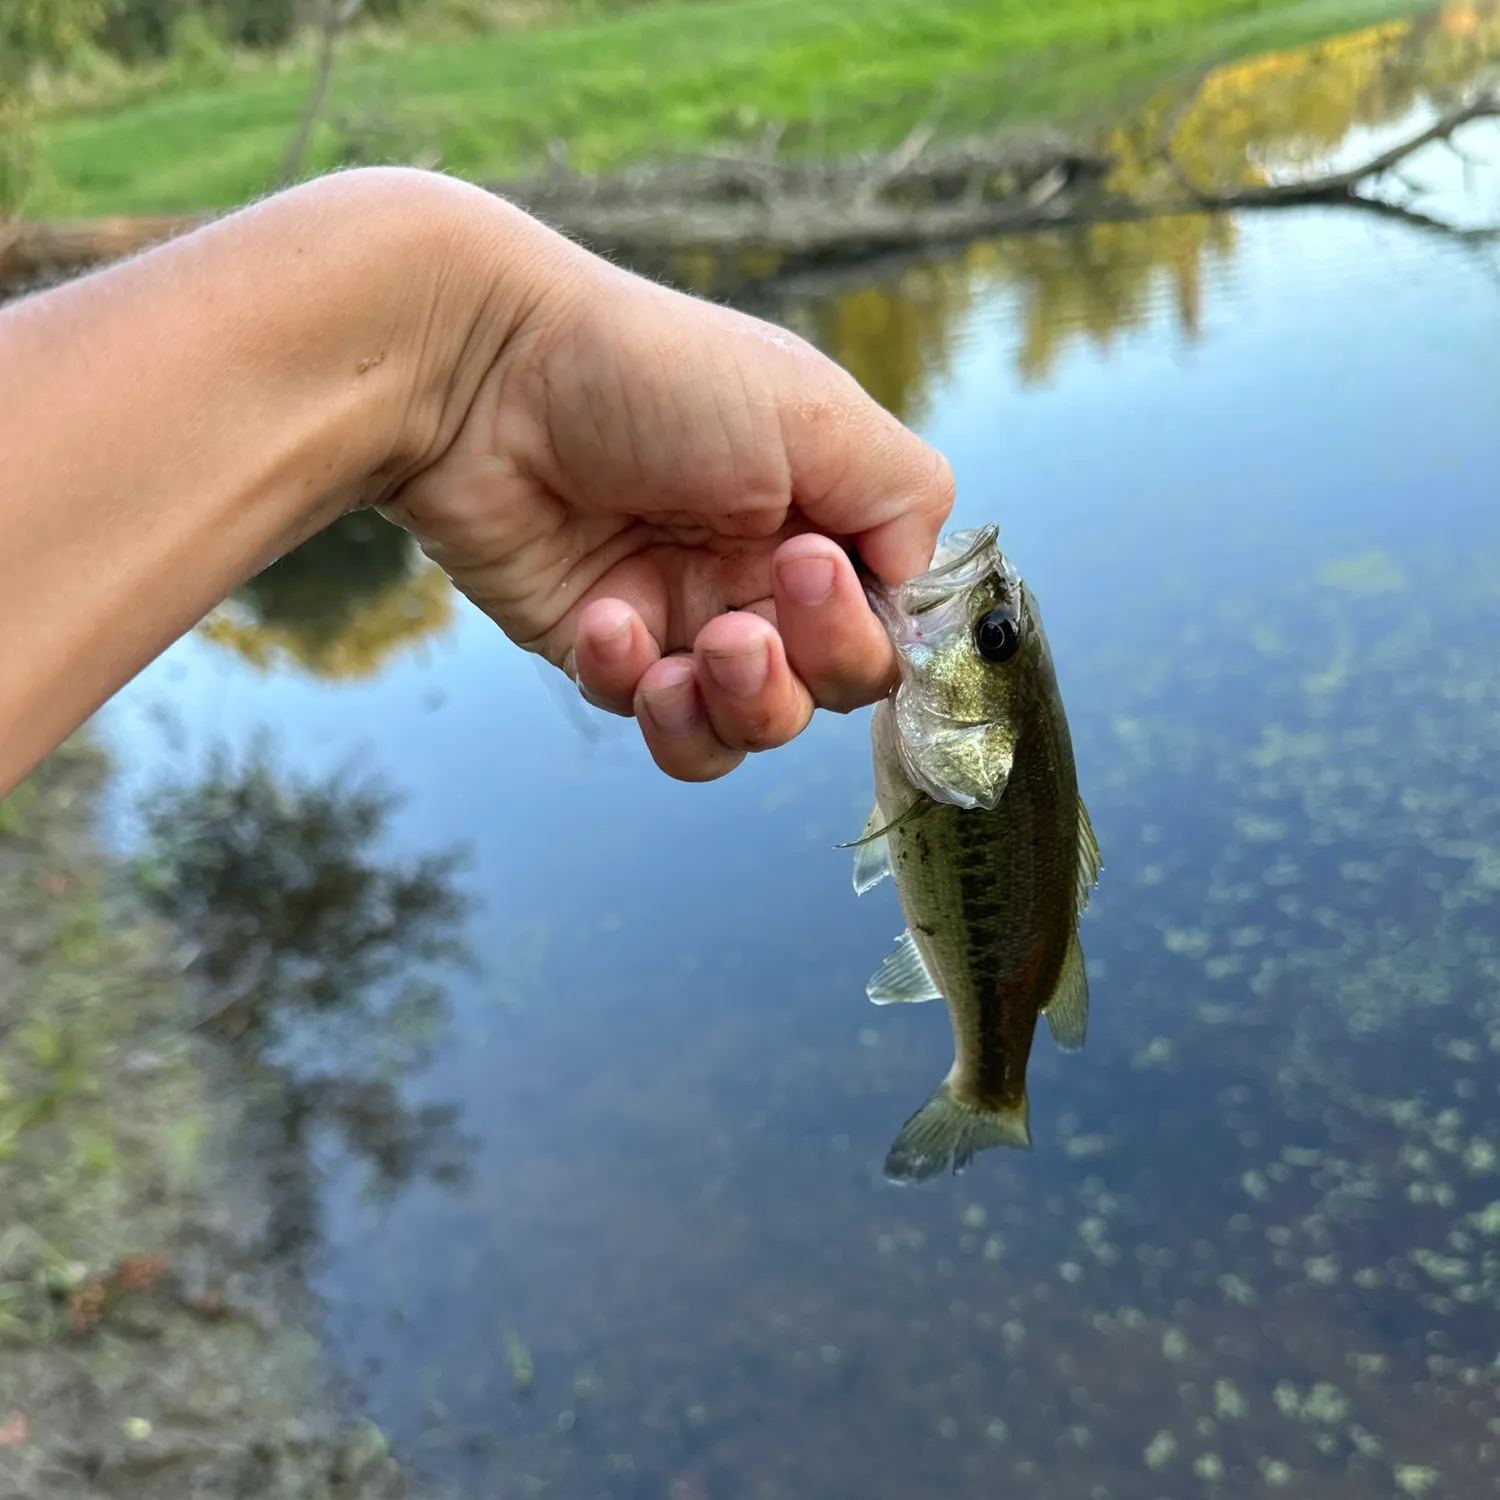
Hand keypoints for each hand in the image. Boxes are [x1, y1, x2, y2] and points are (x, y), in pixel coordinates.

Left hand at [381, 248, 953, 780]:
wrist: (485, 378)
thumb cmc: (653, 375)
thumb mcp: (813, 410)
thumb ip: (905, 494)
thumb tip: (917, 585)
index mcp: (821, 516)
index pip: (887, 625)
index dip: (864, 631)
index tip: (811, 569)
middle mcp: (760, 574)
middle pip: (828, 691)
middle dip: (799, 671)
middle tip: (742, 621)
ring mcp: (683, 617)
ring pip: (747, 729)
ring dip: (733, 709)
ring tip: (686, 657)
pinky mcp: (607, 650)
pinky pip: (653, 718)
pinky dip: (633, 682)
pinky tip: (602, 619)